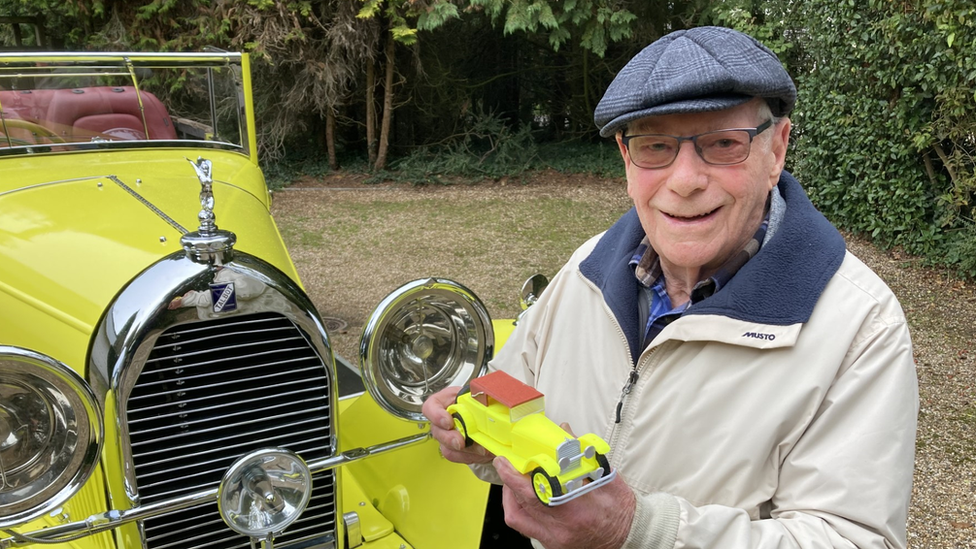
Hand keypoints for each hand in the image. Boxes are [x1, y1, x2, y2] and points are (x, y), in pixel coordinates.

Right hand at [421, 386, 494, 464]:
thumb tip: (485, 407)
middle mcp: (443, 420)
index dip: (436, 415)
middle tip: (462, 442)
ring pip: (446, 447)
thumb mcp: (478, 396)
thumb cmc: (478, 402)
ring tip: (480, 448)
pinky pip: (456, 456)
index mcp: (445, 401)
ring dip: (463, 451)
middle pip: (437, 431)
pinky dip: (469, 456)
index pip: (431, 407)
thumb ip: (478, 399)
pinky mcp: (454, 449)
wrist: (486, 416)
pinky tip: (479, 452)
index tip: (448, 422)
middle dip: (450, 439)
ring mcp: (447, 435)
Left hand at [494, 455, 635, 548]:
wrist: (630, 535)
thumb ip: (581, 453)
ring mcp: (555, 539)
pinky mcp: (553, 545)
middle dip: (509, 482)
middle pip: (522, 503)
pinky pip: (526, 529)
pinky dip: (520, 511)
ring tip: (513, 483)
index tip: (505, 461)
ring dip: (510, 498)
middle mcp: (562, 528)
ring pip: (518, 518)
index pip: (534, 491)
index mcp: (576, 508)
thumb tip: (564, 431)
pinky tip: (524, 500)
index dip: (513, 476)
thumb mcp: (606, 476)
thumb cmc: (620, 508)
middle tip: (506, 466)